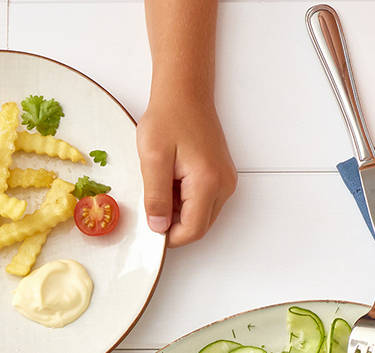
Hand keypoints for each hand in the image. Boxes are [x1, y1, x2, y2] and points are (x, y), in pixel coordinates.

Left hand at [137, 87, 234, 245]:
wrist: (185, 93)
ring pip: (200, 216)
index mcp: (208, 182)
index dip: (168, 237)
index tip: (149, 227)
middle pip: (198, 226)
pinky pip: (203, 202)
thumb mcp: (153, 158)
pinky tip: (172, 179)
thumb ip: (155, 197)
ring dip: (178, 211)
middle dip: (173, 223)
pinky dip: (185, 200)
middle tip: (153, 200)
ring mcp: (225, 181)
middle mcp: (224, 185)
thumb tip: (158, 228)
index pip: (192, 231)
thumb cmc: (169, 117)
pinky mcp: (221, 177)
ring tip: (163, 182)